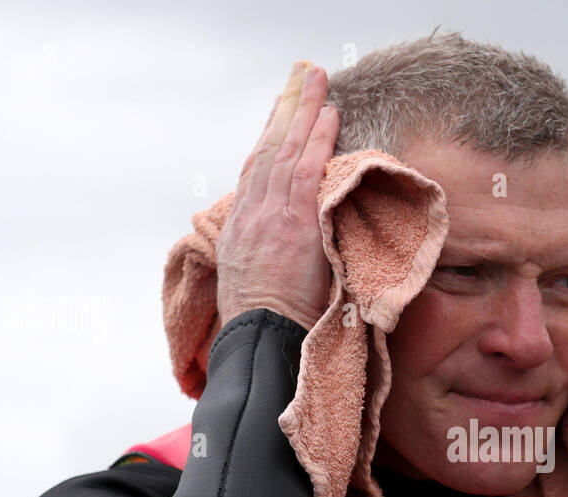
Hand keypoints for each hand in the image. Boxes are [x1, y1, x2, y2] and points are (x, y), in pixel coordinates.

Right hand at [215, 60, 339, 329]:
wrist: (260, 345)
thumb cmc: (263, 332)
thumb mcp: (249, 290)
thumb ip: (263, 264)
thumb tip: (283, 262)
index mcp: (238, 232)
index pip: (254, 175)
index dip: (268, 141)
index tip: (279, 119)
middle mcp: (249, 217)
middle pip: (267, 151)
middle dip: (285, 112)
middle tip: (300, 79)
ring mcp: (270, 217)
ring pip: (286, 152)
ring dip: (303, 112)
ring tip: (317, 81)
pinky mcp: (293, 224)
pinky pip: (306, 170)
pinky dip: (317, 140)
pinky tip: (329, 115)